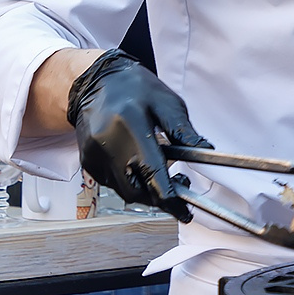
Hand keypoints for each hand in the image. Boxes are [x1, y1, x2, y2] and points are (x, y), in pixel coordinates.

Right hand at [66, 49, 208, 221]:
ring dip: (145, 191)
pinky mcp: (87, 162)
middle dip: (160, 198)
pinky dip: (130, 182)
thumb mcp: (167, 102)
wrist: (95, 81)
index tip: (185, 212)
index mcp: (130, 126)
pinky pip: (113, 184)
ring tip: (161, 172)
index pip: (151, 174)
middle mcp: (107, 144)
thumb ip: (183, 131)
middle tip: (180, 185)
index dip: (170, 199)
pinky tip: (140, 165)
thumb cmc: (135, 89)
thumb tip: (206, 152)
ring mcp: (93, 156)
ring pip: (124, 191)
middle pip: (136, 191)